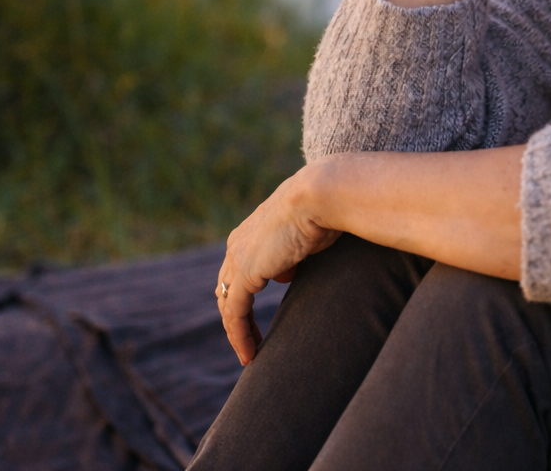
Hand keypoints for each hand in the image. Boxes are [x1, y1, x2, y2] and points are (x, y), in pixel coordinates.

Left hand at [214, 166, 339, 364]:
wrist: (320, 195)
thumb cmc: (323, 209)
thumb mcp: (304, 235)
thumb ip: (291, 254)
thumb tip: (285, 273)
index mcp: (250, 231)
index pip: (237, 271)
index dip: (243, 295)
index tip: (256, 318)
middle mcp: (238, 243)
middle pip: (227, 288)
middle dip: (236, 316)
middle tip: (250, 340)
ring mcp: (238, 258)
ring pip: (228, 304)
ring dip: (237, 331)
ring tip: (250, 353)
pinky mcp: (245, 273)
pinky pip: (235, 313)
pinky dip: (239, 335)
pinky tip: (250, 353)